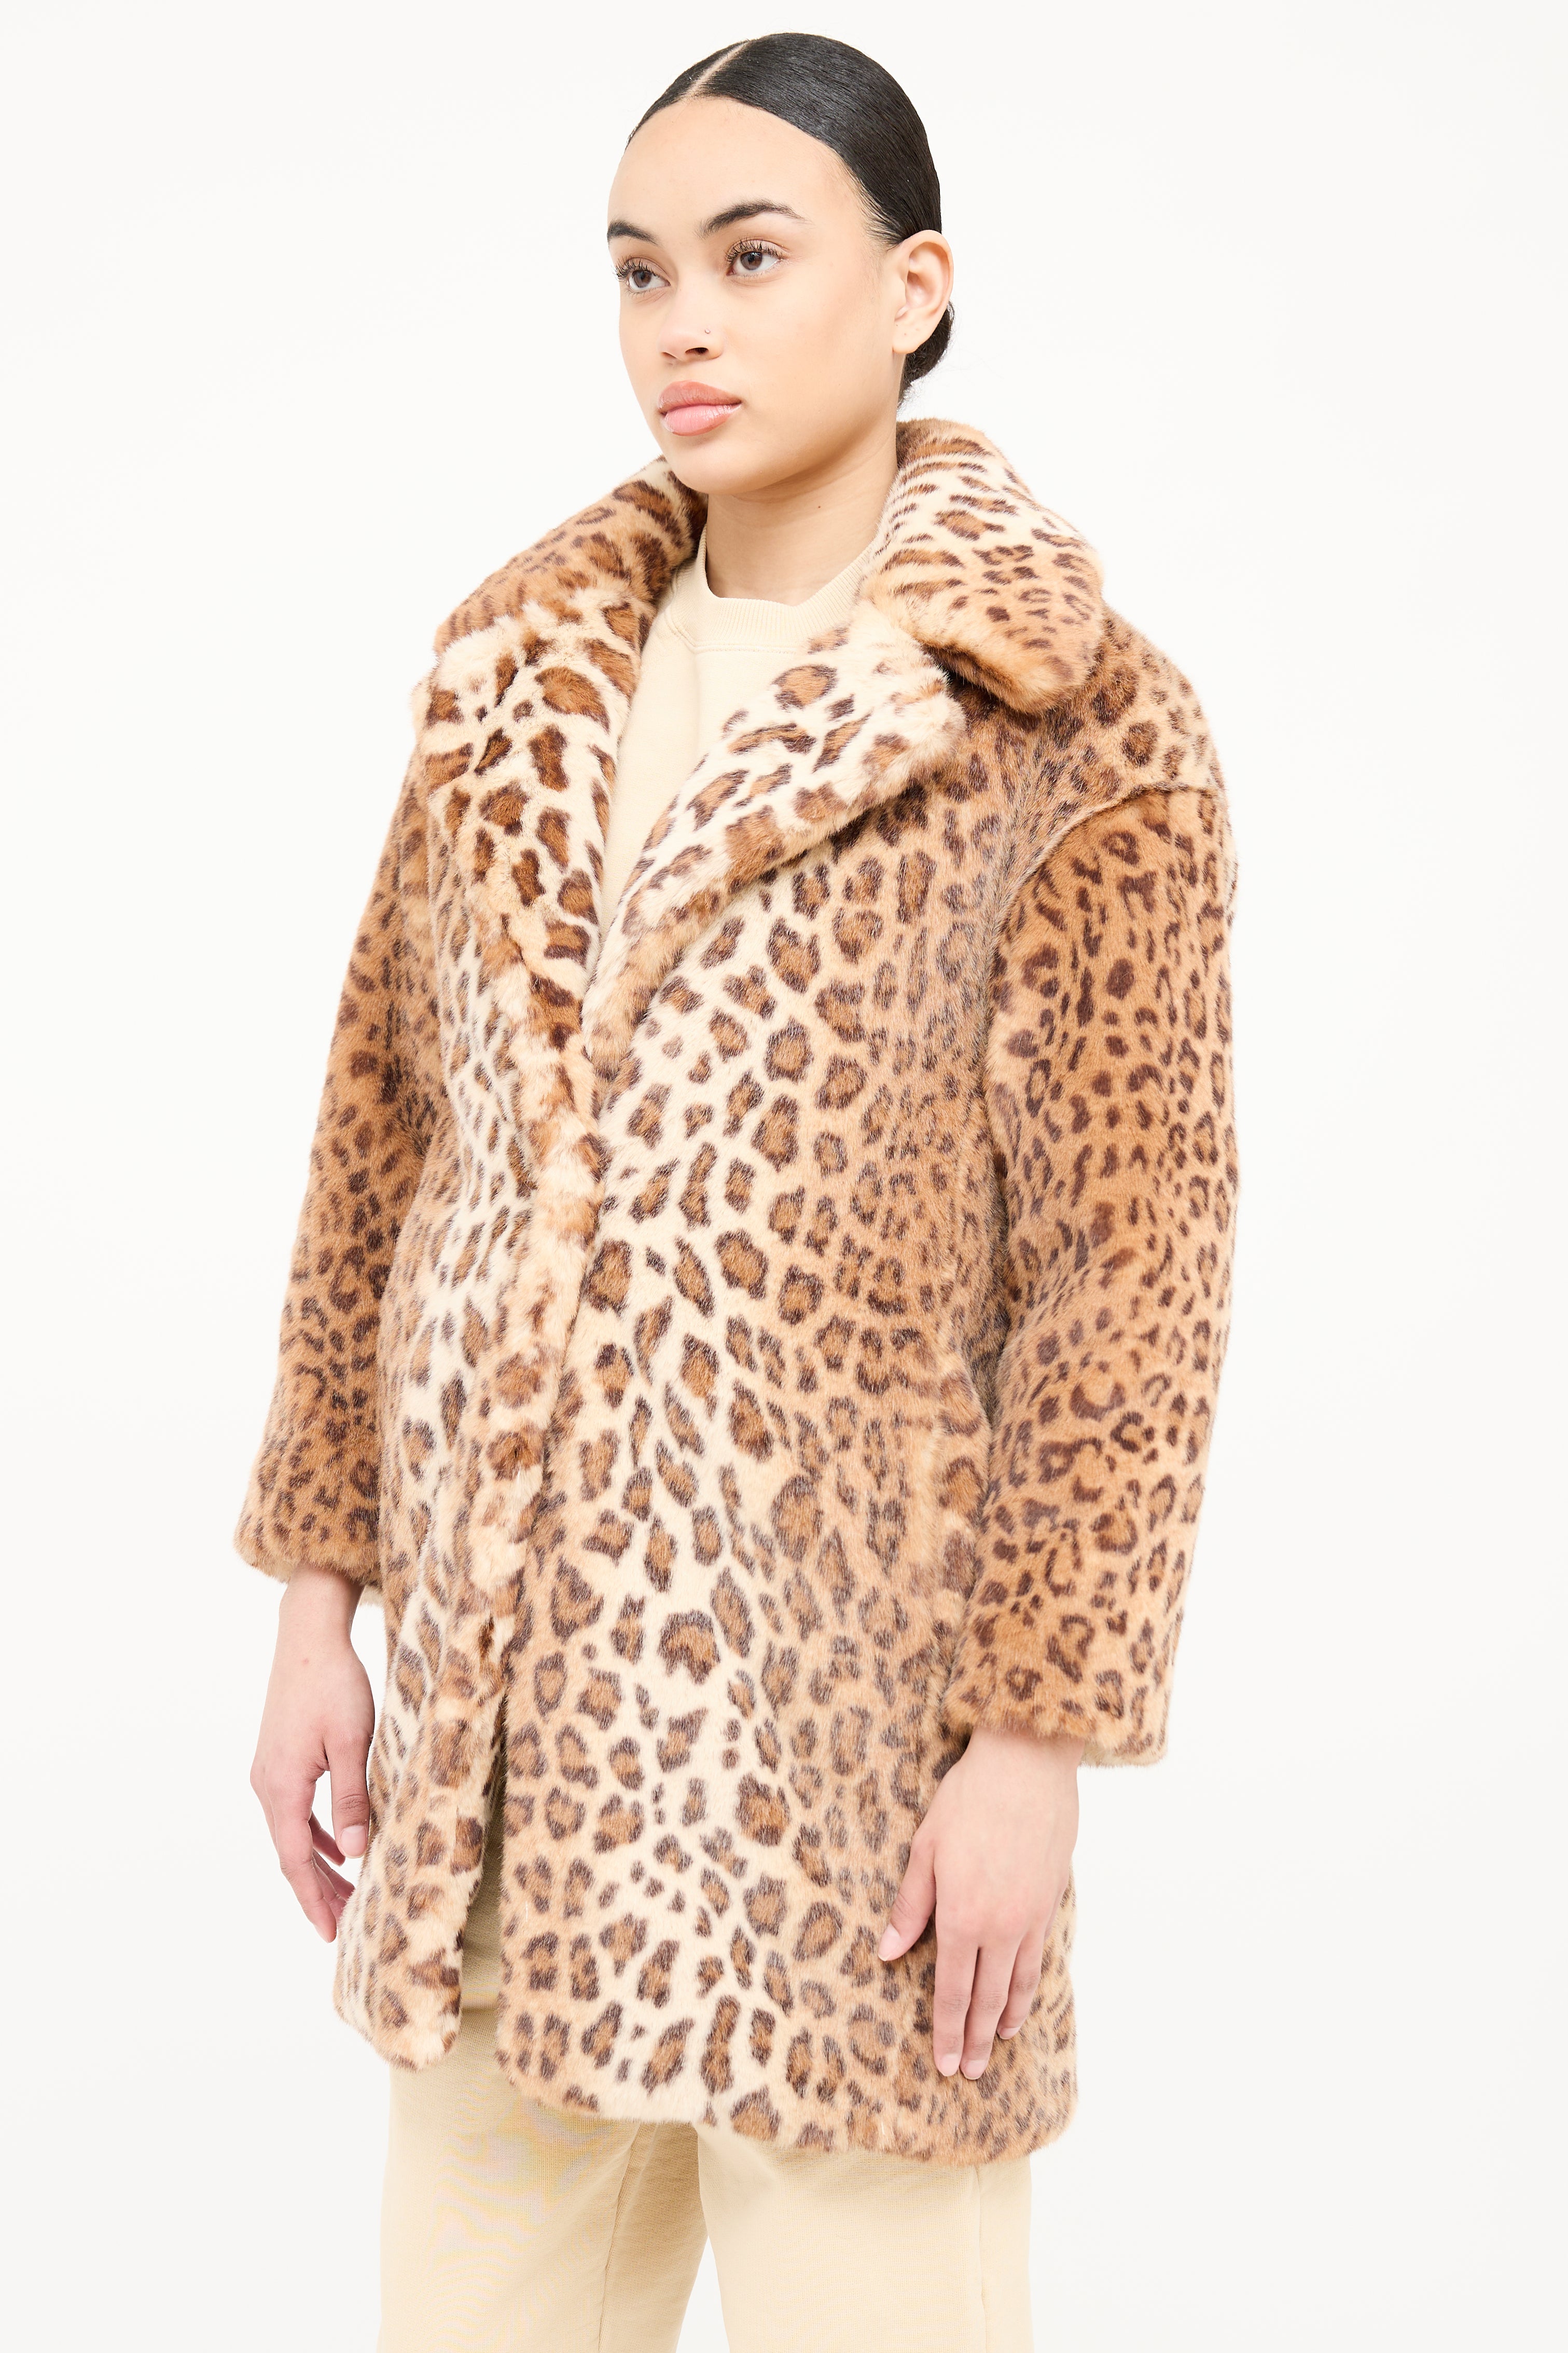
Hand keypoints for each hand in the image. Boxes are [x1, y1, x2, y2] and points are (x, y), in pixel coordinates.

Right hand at [251, 1563, 372, 1939]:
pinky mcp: (279, 1758)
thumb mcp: (352, 1741)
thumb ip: (352, 1798)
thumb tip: (357, 1853)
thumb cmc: (334, 1684)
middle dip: (316, 1891)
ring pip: (293, 1832)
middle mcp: (267, 1784)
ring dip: (318, 1865)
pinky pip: (294, 1810)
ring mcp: (270, 1770)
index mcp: (282, 1785)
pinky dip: (315, 1835)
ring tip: (346, 1895)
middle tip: (342, 1926)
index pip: (296, 1859)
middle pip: (291, 1852)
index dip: (313, 1899)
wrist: (307, 1637)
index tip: (330, 1933)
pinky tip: (339, 1847)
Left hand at [879, 1724, 1083, 2079]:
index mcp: (962, 1916)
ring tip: (998, 2045)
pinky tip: (1024, 1997)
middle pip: (987, 1998)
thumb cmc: (968, 1798)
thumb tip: (891, 1951)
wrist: (1027, 1764)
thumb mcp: (925, 1847)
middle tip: (970, 2072)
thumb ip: (911, 1905)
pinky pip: (1039, 1956)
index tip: (945, 2063)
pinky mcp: (1051, 1900)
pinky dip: (1030, 1986)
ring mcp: (1031, 1916)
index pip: (953, 1990)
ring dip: (1005, 2019)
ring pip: (1018, 1983)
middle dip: (976, 2039)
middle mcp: (1000, 1926)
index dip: (948, 2031)